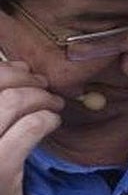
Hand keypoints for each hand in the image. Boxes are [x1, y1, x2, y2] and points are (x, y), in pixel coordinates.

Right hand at [0, 60, 62, 194]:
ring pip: (13, 102)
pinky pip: (29, 128)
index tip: (25, 72)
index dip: (5, 70)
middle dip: (27, 81)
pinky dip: (47, 119)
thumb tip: (19, 67)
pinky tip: (52, 123)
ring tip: (54, 106)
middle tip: (46, 89)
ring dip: (42, 98)